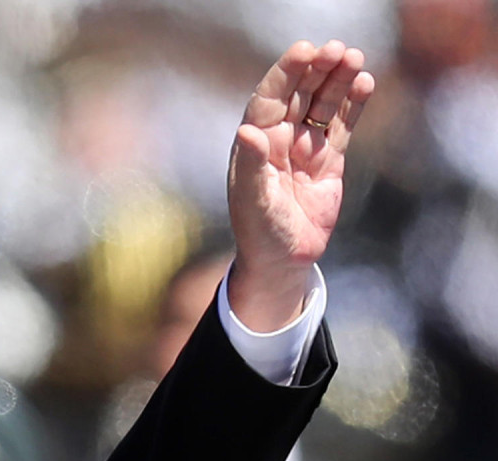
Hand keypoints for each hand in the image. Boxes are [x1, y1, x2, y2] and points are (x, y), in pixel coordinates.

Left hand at [227, 40, 374, 330]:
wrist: (283, 261)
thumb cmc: (260, 233)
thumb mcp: (255, 201)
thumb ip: (253, 166)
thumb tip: (248, 130)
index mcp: (255, 144)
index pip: (270, 99)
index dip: (285, 74)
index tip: (304, 51)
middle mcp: (279, 140)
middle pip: (300, 95)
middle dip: (317, 70)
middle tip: (337, 49)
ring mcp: (305, 148)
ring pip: (323, 105)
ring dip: (338, 81)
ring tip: (355, 58)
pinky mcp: (329, 160)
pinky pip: (342, 125)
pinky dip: (353, 105)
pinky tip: (365, 84)